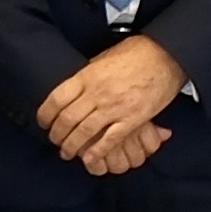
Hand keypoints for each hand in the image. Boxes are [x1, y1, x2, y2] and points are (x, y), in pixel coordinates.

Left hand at [36, 34, 189, 173]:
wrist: (167, 55)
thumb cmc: (138, 52)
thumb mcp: (104, 57)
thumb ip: (88, 75)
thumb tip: (75, 87)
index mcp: (88, 76)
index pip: (57, 98)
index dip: (45, 114)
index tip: (43, 122)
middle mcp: (97, 93)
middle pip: (67, 119)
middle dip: (57, 134)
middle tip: (55, 141)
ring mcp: (115, 107)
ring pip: (84, 132)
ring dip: (72, 146)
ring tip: (68, 152)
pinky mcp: (132, 119)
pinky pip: (110, 140)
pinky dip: (97, 152)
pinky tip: (89, 159)